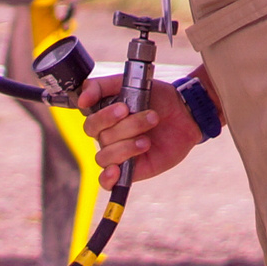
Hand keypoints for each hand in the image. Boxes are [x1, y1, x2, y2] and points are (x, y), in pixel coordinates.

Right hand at [77, 75, 201, 182]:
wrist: (185, 113)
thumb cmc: (157, 97)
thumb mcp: (129, 83)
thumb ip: (101, 86)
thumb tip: (81, 99)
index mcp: (105, 118)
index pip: (91, 122)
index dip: (105, 117)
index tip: (124, 108)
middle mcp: (108, 137)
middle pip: (103, 138)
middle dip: (128, 128)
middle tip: (151, 117)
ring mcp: (118, 154)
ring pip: (106, 157)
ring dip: (127, 147)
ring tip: (147, 140)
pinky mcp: (130, 171)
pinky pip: (107, 182)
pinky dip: (108, 178)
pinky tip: (116, 171)